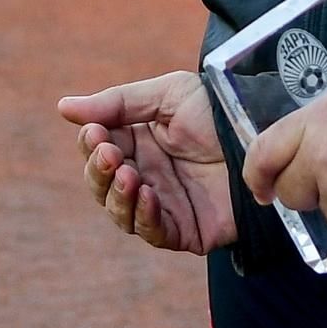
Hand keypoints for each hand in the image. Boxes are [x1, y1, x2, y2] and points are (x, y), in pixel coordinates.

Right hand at [57, 69, 233, 254]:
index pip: (97, 151)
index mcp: (138, 143)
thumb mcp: (168, 95)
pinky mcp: (185, 230)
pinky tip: (147, 196)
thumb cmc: (218, 109)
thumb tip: (64, 108)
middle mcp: (146, 175)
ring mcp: (164, 204)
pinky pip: (153, 232)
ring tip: (128, 175)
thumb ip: (117, 104)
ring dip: (116, 196)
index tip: (95, 134)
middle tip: (110, 155)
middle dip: (98, 172)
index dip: (91, 146)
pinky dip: (143, 217)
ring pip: (120, 213)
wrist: (262, 133)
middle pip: (101, 185)